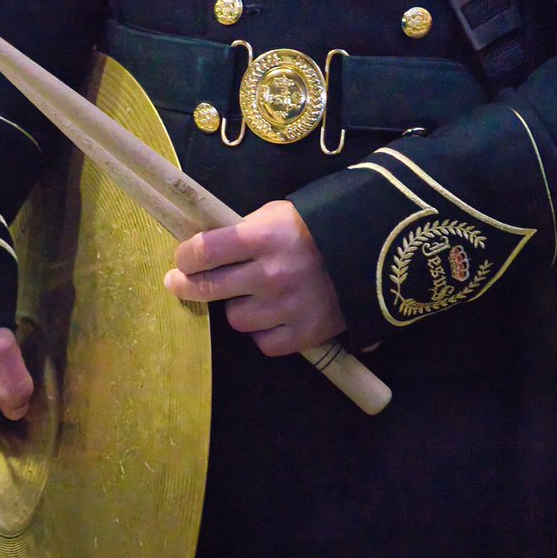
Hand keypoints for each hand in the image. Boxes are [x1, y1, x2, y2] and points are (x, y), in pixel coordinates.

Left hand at [163, 200, 346, 355]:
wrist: (378, 247)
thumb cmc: (319, 225)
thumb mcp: (278, 214)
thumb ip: (243, 232)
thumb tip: (204, 250)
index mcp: (264, 237)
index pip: (204, 251)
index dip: (185, 257)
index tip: (181, 260)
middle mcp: (273, 274)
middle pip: (209, 288)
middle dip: (185, 285)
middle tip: (177, 283)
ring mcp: (289, 307)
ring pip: (236, 319)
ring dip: (237, 307)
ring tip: (250, 295)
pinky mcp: (307, 333)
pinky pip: (264, 343)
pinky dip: (263, 332)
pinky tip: (271, 316)